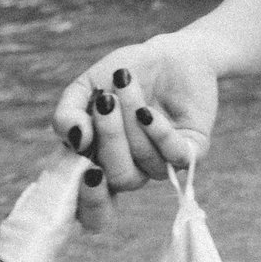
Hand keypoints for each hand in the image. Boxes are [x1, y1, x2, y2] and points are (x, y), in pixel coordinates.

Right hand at [50, 33, 217, 224]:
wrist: (169, 52)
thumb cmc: (122, 75)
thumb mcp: (85, 89)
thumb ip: (67, 115)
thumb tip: (74, 142)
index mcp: (99, 164)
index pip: (92, 209)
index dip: (89, 203)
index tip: (87, 174)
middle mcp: (131, 169)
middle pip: (118, 179)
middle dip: (110, 140)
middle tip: (105, 102)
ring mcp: (162, 162)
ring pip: (144, 164)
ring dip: (131, 124)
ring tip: (126, 84)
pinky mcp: (192, 150)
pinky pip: (174, 157)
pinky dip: (158, 134)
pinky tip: (148, 112)